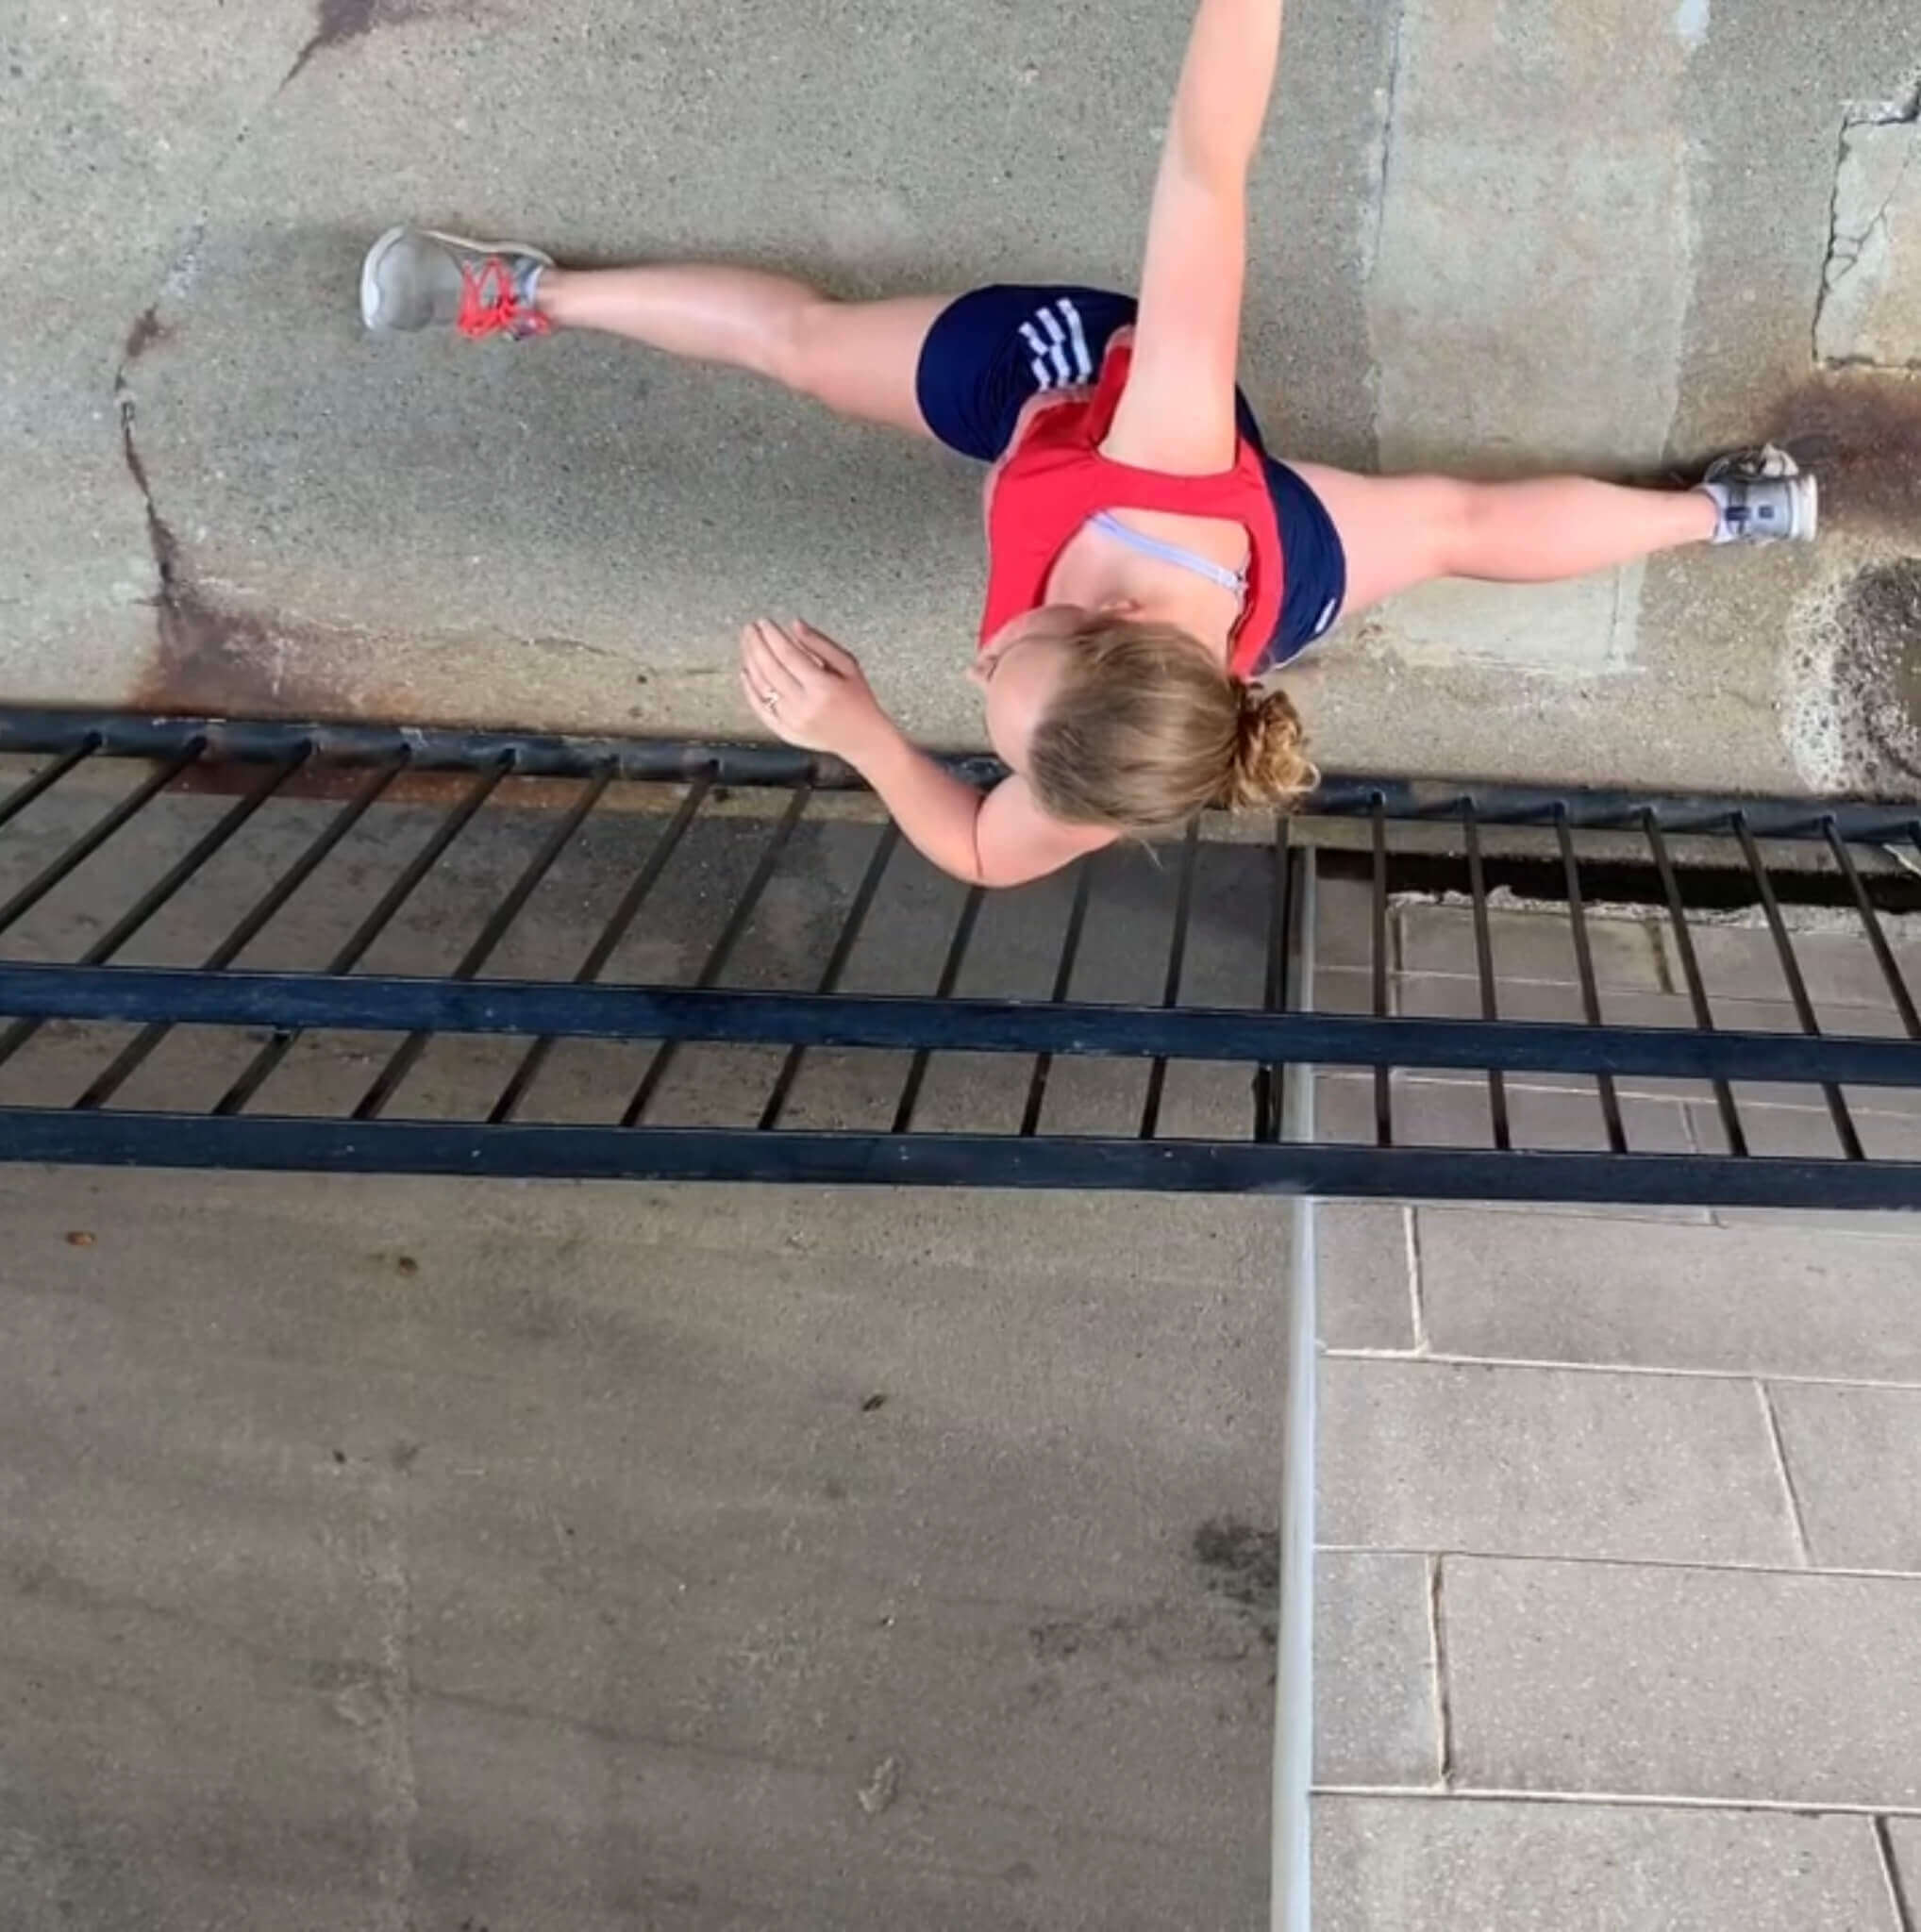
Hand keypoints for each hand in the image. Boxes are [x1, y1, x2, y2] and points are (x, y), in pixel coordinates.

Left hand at [738, 618, 886, 757]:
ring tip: (747, 643)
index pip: (788, 654)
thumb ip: (820, 643)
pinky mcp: (784, 732)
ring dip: (750, 661)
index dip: (772, 636)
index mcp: (822, 687)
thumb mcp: (848, 665)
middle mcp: (803, 705)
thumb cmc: (858, 699)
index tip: (764, 622)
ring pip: (761, 686)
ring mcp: (791, 721)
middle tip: (750, 628)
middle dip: (756, 644)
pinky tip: (746, 671)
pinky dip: (749, 689)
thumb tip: (794, 625)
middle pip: (770, 668)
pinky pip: (760, 708)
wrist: (862, 738)